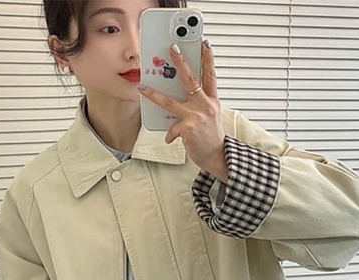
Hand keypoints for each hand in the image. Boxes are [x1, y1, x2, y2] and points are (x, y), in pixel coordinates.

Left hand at [138, 40, 226, 176]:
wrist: (216, 156)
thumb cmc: (211, 137)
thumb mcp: (210, 116)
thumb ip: (199, 104)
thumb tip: (180, 97)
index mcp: (212, 101)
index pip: (211, 75)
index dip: (208, 59)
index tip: (204, 44)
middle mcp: (205, 105)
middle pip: (191, 79)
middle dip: (181, 62)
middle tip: (173, 49)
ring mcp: (196, 116)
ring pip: (170, 101)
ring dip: (154, 94)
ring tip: (143, 88)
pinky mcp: (187, 128)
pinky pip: (171, 128)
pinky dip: (169, 134)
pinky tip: (170, 138)